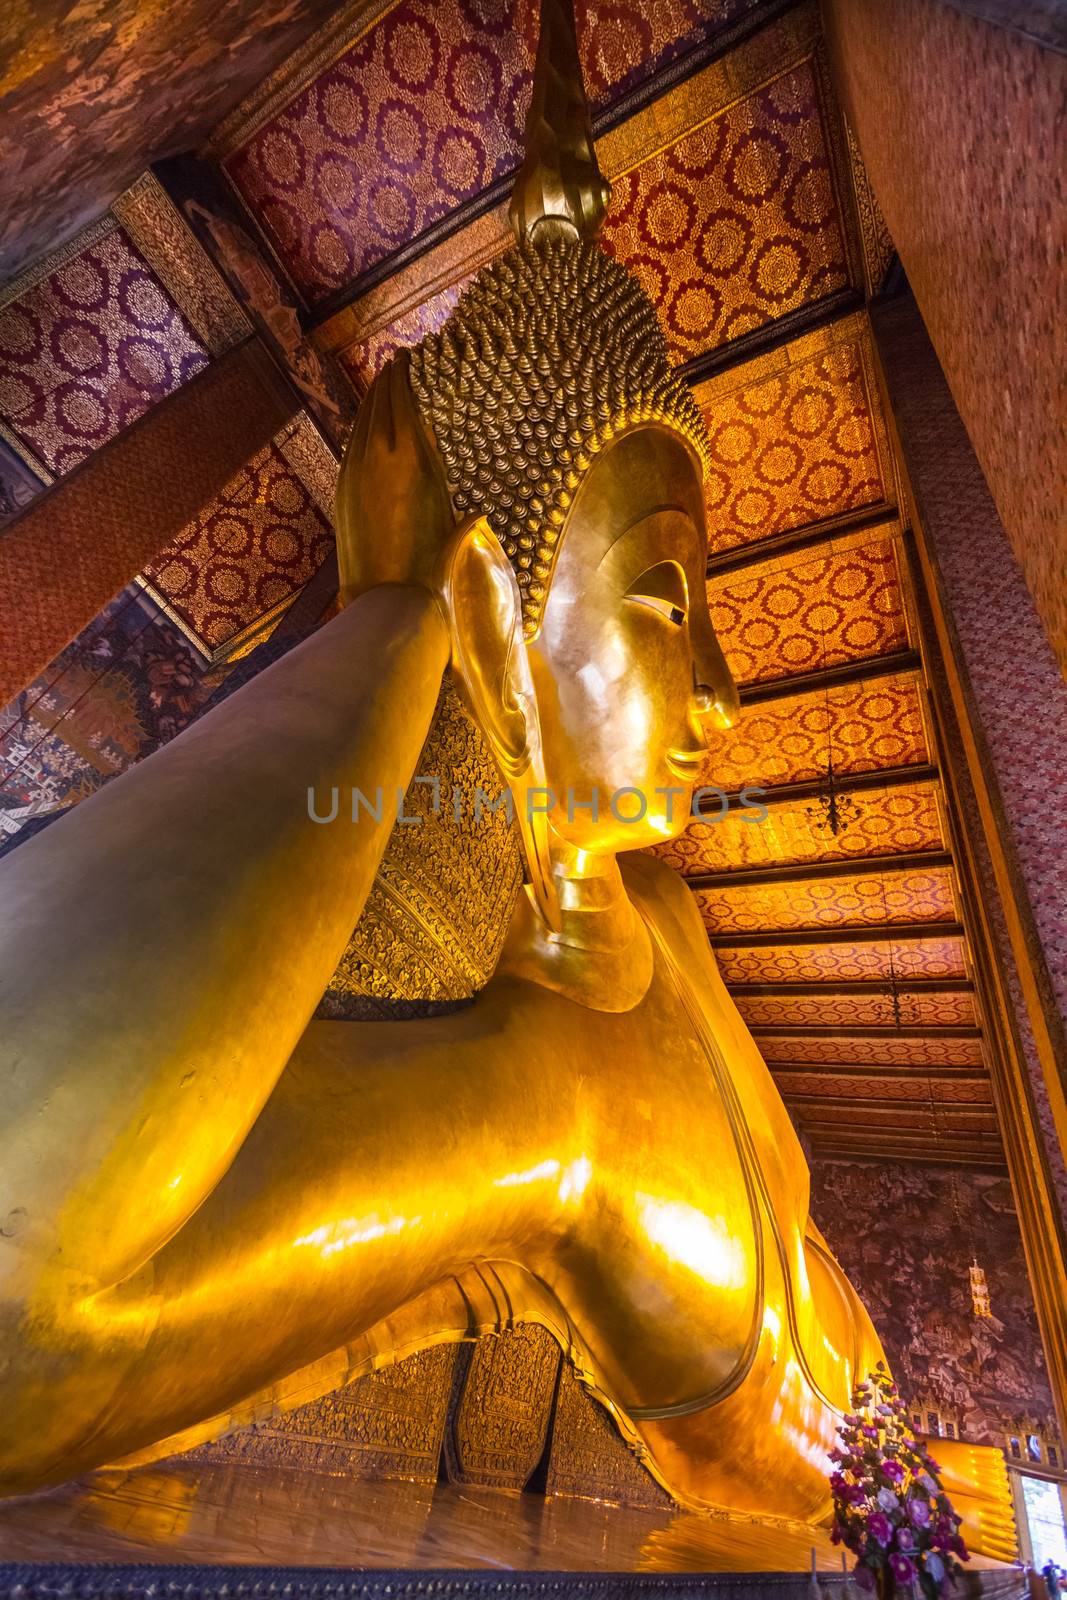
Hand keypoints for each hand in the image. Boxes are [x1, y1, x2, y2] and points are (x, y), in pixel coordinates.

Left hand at [334, 350, 456, 603]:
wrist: (389, 598)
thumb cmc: (430, 568)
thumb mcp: (453, 533)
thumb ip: (462, 516)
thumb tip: (478, 513)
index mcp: (414, 460)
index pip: (404, 402)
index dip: (403, 376)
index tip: (407, 358)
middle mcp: (382, 457)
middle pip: (380, 403)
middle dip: (386, 380)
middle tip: (394, 362)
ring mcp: (356, 471)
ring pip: (362, 422)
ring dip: (371, 401)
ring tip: (380, 385)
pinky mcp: (342, 489)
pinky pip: (351, 446)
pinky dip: (360, 429)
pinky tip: (365, 425)